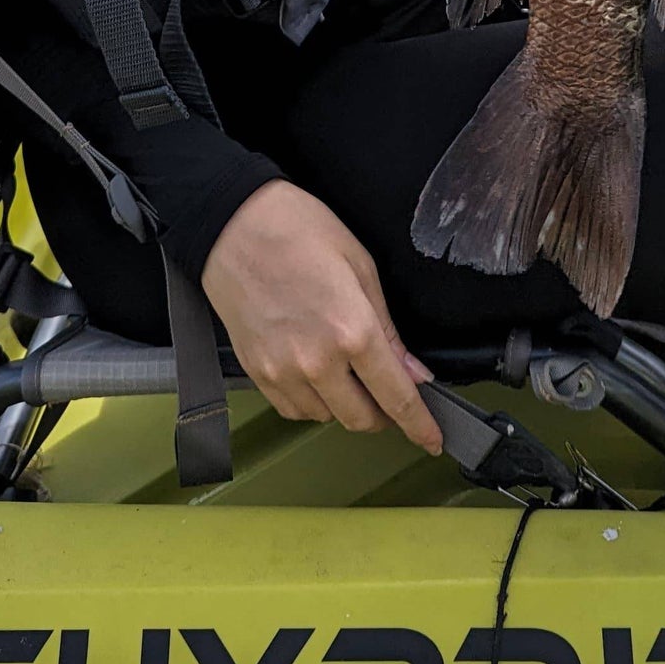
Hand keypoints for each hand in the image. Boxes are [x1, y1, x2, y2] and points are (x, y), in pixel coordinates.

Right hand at [201, 179, 443, 453]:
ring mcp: (282, 371)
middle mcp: (318, 361)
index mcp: (352, 330)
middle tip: (388, 393)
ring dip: (345, 406)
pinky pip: (294, 409)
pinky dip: (312, 403)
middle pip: (362, 419)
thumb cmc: (297, 229)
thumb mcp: (360, 265)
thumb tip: (413, 372)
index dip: (419, 425)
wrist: (231, 223)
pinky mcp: (256, 372)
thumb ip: (387, 328)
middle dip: (383, 415)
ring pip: (327, 417)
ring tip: (345, 372)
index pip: (397, 396)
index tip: (432, 440)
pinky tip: (315, 375)